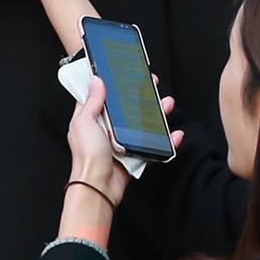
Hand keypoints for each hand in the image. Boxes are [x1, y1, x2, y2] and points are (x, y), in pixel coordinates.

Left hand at [57, 78, 181, 247]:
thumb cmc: (87, 156)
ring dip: (158, 114)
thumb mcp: (84, 122)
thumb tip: (96, 80)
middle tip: (152, 84)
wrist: (97, 185)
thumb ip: (92, 101)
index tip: (126, 74)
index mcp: (93, 119)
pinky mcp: (134, 156)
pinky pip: (153, 146)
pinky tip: (174, 134)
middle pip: (128, 109)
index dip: (114, 85)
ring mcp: (122, 143)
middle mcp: (107, 129)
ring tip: (168, 103)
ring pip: (144, 125)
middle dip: (142, 96)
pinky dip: (166, 141)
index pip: (104, 96)